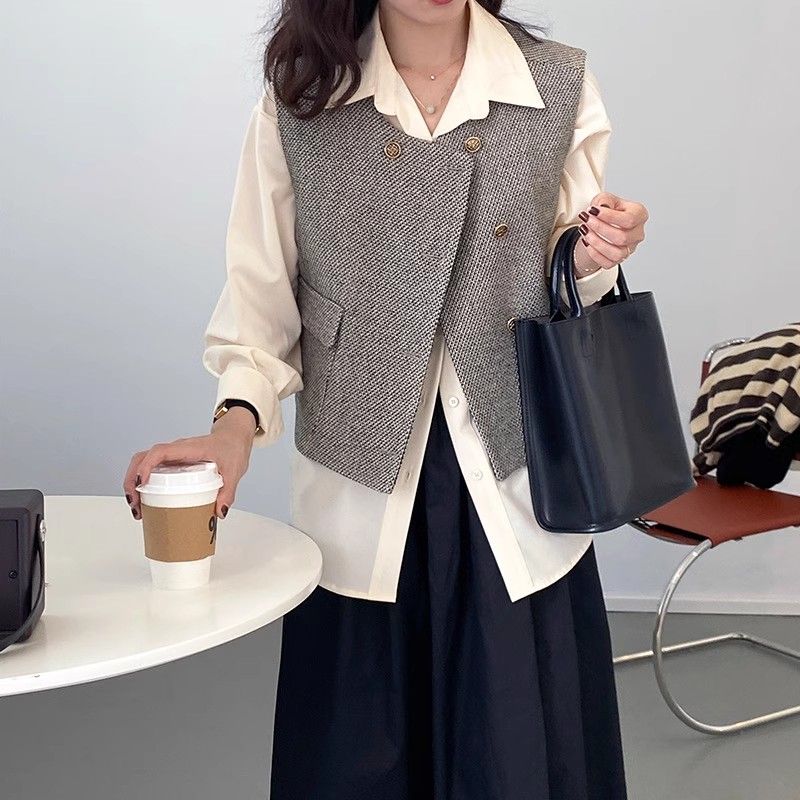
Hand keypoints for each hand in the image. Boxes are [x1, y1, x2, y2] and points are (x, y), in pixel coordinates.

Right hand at [122, 408, 254, 520]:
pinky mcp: (173, 462)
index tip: (142, 484)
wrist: (234, 436)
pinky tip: (146, 501)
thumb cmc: (233, 448)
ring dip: (134, 483)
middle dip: (132, 480)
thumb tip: (219, 512)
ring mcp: (173, 455)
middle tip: (135, 505)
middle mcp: (176, 450)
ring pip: (143, 463)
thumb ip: (228, 492)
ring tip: (137, 507)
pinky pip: (152, 469)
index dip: (146, 466)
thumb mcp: (234, 471)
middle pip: (142, 458)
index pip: (160, 452)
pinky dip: (143, 483)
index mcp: (189, 449)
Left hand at [574, 191, 647, 271]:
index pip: (629, 219)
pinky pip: (608, 263)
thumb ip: (604, 200)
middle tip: (586, 220)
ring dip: (596, 242)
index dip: (609, 216)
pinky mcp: (619, 259)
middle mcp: (637, 234)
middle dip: (600, 228)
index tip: (592, 211)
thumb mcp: (606, 198)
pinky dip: (594, 254)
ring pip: (616, 253)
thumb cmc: (609, 209)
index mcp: (639, 215)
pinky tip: (587, 242)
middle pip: (622, 237)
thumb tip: (602, 207)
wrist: (604, 222)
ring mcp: (630, 249)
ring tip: (585, 231)